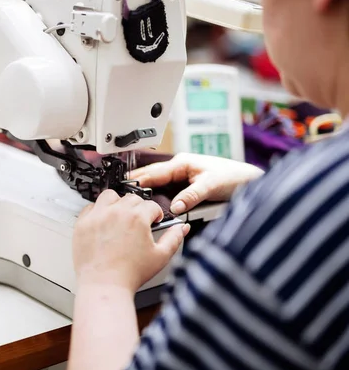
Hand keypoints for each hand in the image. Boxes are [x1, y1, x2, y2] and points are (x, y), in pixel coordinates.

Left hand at [72, 190, 190, 292]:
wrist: (104, 286)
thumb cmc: (130, 274)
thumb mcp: (160, 257)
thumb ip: (174, 238)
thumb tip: (182, 228)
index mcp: (137, 218)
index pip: (151, 205)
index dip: (156, 214)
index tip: (153, 221)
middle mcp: (116, 212)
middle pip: (132, 198)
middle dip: (138, 208)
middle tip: (138, 222)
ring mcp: (97, 216)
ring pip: (109, 196)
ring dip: (117, 203)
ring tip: (120, 216)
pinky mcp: (83, 223)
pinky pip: (90, 207)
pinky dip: (97, 212)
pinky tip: (103, 222)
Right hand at [130, 153, 263, 214]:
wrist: (250, 180)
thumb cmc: (234, 176)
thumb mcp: (210, 186)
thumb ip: (191, 196)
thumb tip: (175, 207)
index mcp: (182, 162)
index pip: (155, 172)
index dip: (139, 180)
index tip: (125, 186)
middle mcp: (180, 167)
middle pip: (152, 175)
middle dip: (137, 181)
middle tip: (119, 190)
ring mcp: (183, 175)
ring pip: (158, 181)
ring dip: (146, 187)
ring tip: (130, 196)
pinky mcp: (187, 184)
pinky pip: (166, 188)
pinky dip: (156, 192)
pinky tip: (150, 200)